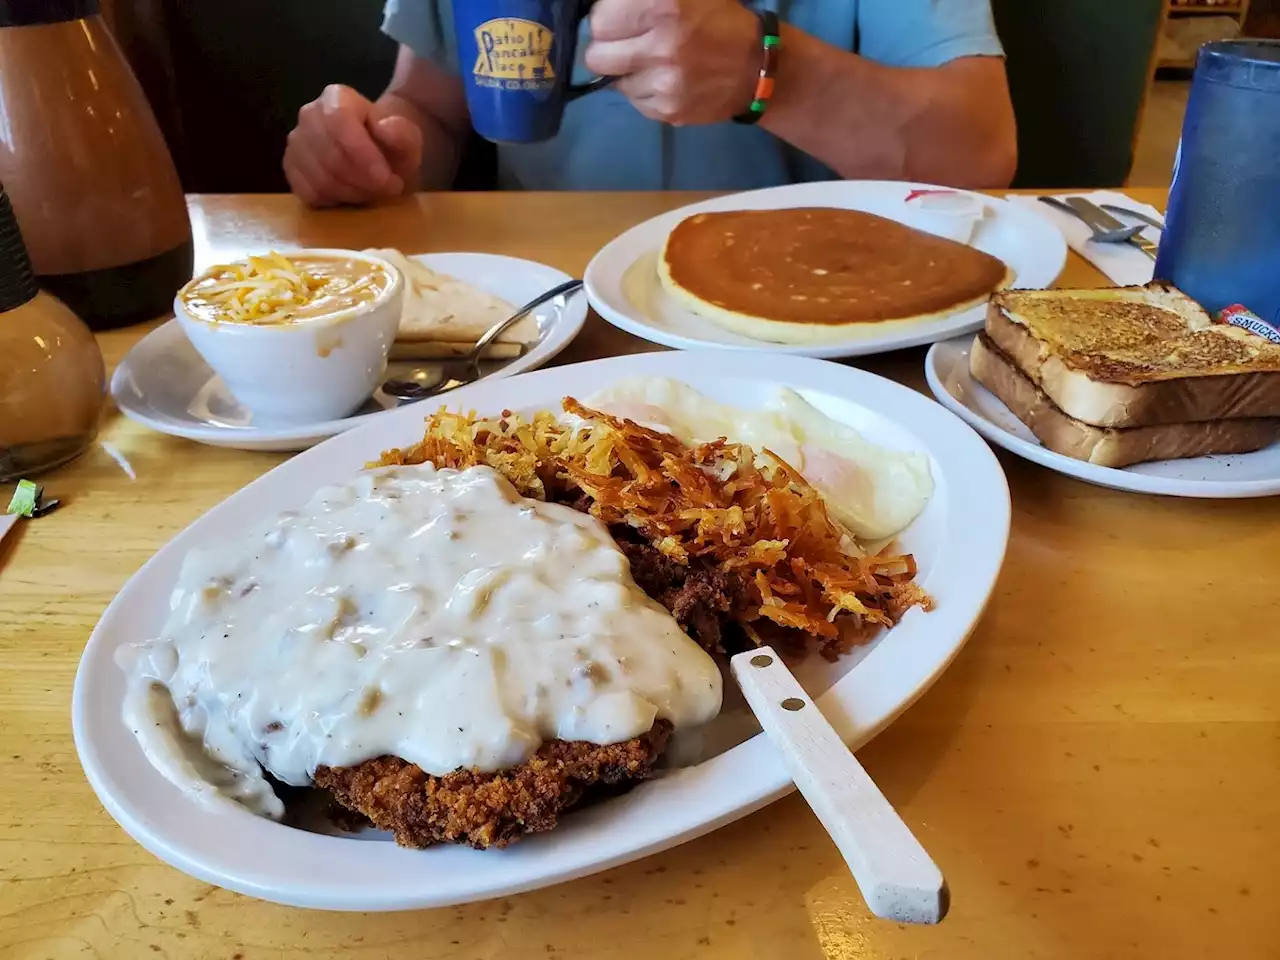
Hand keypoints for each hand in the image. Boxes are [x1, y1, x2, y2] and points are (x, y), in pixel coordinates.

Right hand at [284, 85, 423, 207]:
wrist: (379, 157)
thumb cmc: (391, 145)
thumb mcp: (409, 139)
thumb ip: (402, 132)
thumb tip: (385, 127)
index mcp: (336, 98)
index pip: (339, 121)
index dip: (361, 153)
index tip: (386, 177)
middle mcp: (309, 115)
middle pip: (329, 155)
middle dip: (363, 180)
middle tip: (389, 188)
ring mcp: (296, 143)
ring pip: (320, 178)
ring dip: (354, 192)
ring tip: (374, 191)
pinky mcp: (291, 170)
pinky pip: (309, 193)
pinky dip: (336, 201)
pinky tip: (352, 194)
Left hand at [584, 0, 759, 124]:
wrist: (757, 67)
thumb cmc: (717, 19)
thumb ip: (639, 0)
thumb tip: (603, 11)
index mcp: (662, 5)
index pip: (599, 21)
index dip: (607, 20)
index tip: (620, 21)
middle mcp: (661, 45)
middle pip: (596, 56)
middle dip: (608, 48)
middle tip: (629, 44)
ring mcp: (664, 84)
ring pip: (614, 81)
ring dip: (627, 71)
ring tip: (655, 61)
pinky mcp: (668, 111)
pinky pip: (634, 101)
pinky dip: (644, 90)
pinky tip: (666, 79)